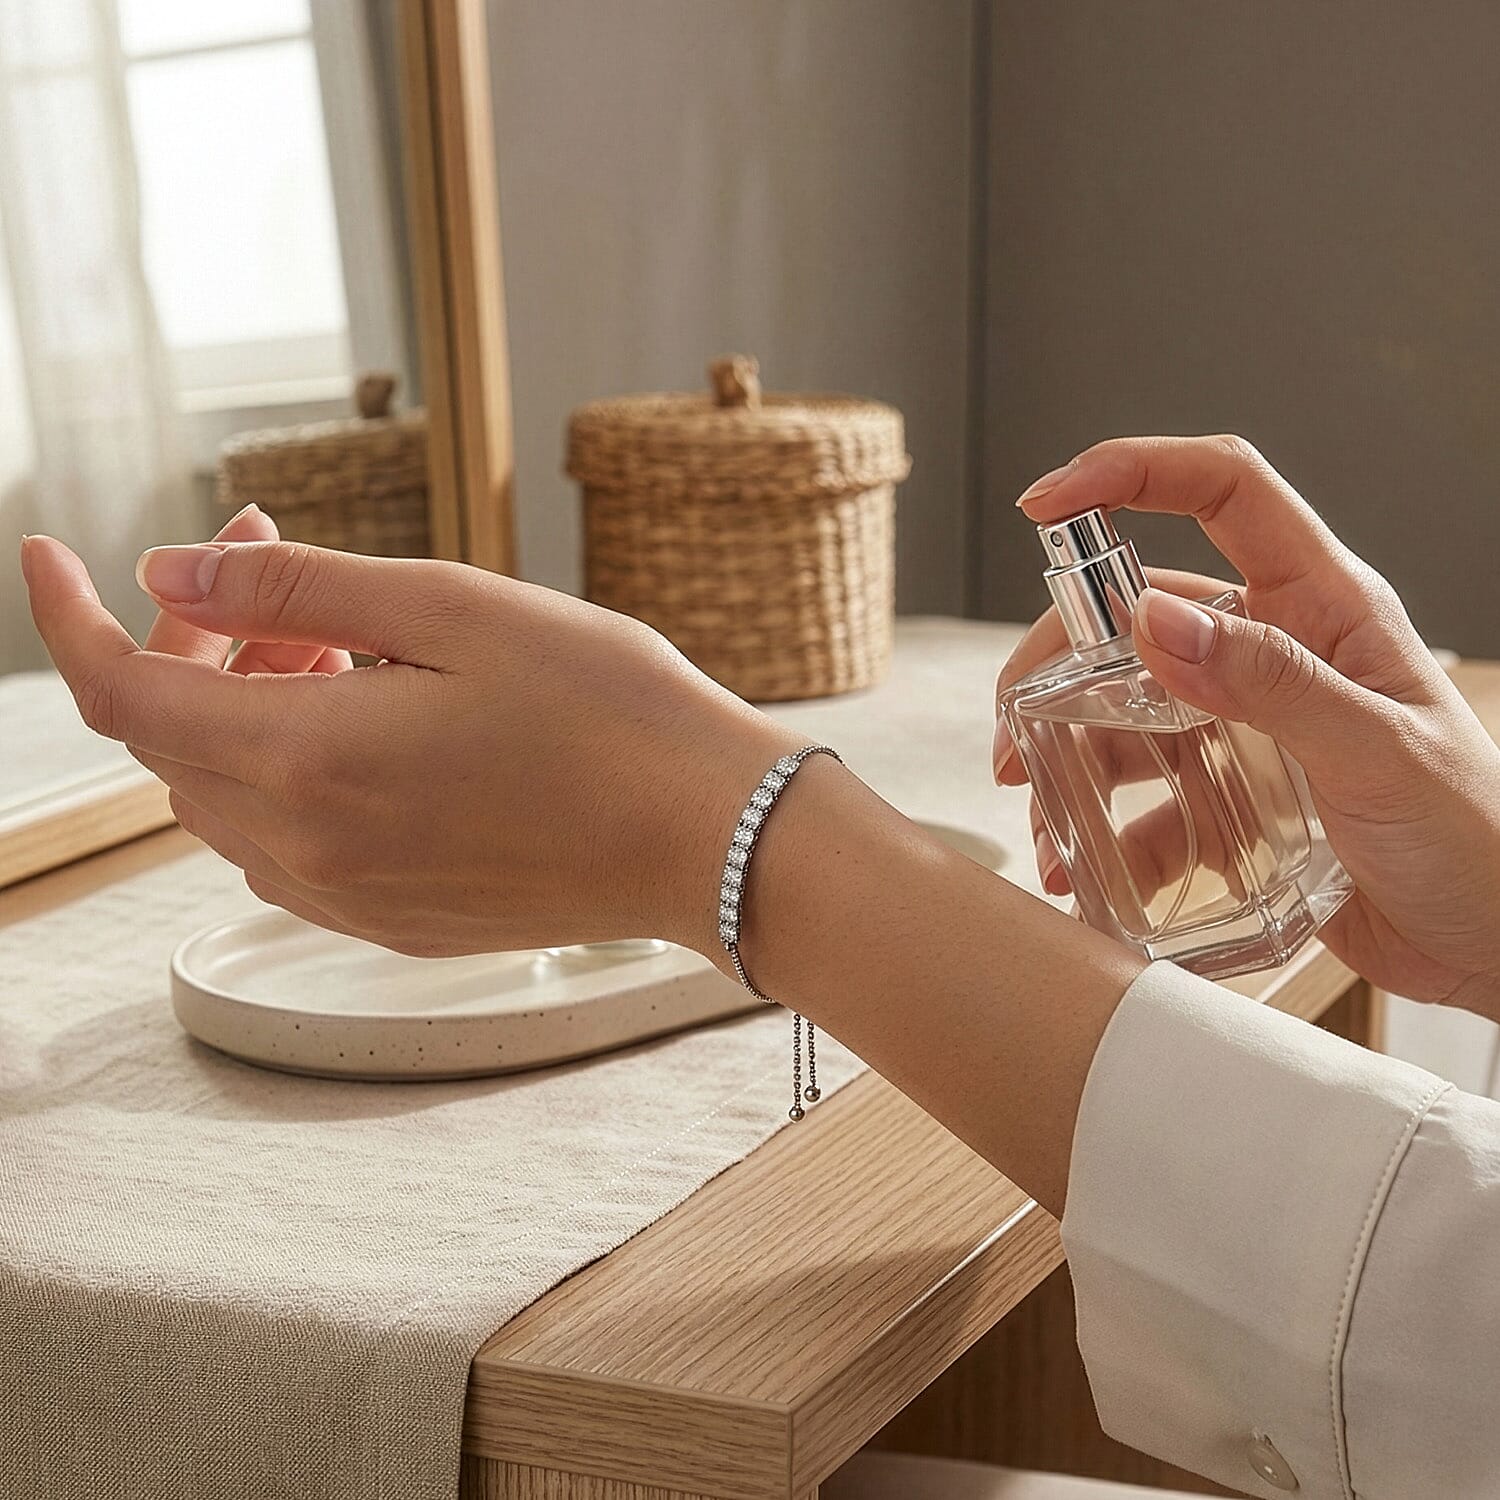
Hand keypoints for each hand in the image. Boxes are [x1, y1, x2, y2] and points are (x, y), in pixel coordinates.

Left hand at [22, 534, 793, 957]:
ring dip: (245, 704)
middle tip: (276, 564)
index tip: (51, 555)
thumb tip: (168, 569)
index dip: (68, 619)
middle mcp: (310, 846)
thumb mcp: (455, 609)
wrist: (707, 836)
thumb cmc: (608, 712)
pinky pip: (289, 843)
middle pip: (173, 740)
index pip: (124, 693)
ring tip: (341, 640)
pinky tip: (371, 719)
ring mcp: (350, 897)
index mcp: (312, 757)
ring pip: (228, 792)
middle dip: (194, 639)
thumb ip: (297, 587)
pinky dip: (290, 768)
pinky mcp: (394, 921)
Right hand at [995, 435, 1499, 1020]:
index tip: (1046, 501)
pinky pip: (1154, 794)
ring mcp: (1256, 722)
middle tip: (1014, 722)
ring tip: (1036, 804)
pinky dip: (1109, 827)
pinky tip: (1087, 867)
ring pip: (1132, 708)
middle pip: (1144, 613)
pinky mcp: (1242, 791)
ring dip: (1072, 752)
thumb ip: (1270, 683)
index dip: (1132, 473)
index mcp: (1326, 605)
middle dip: (1063, 660)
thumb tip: (1153, 619)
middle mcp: (1281, 650)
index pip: (1225, 492)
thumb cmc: (1481, 840)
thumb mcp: (1379, 752)